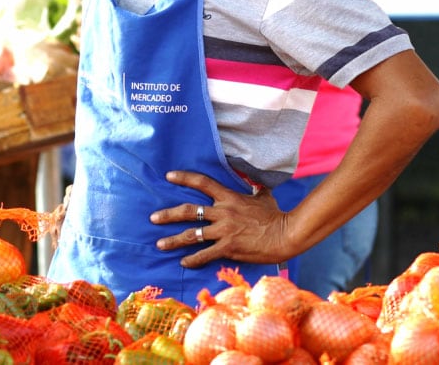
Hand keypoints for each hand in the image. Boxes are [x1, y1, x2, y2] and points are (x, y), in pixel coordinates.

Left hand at [149, 170, 292, 267]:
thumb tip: (256, 176)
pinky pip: (205, 254)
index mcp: (228, 197)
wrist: (286, 235)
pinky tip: (183, 262)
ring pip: (192, 234)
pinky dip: (193, 259)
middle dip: (167, 215)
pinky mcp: (229, 248)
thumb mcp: (263, 196)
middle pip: (188, 211)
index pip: (202, 183)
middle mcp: (222, 212)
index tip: (168, 176)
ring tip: (160, 244)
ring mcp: (224, 231)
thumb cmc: (275, 215)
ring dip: (174, 240)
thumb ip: (255, 186)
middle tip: (153, 218)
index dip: (184, 178)